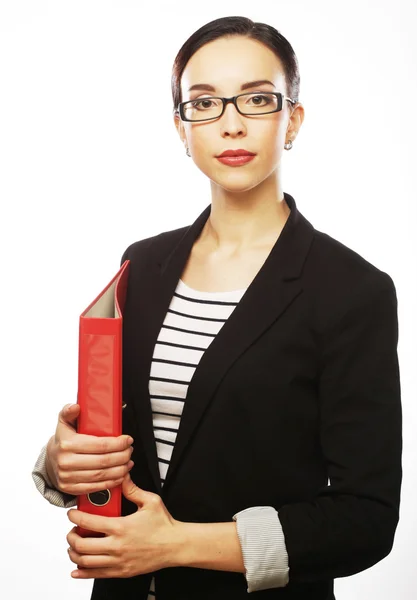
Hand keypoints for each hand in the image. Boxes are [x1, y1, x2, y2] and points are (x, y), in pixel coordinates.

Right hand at [46, 403, 133, 494]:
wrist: (50, 459)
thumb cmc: (63, 439)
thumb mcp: (64, 422)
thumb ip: (69, 412)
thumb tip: (76, 407)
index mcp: (67, 444)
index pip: (100, 445)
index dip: (118, 443)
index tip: (128, 440)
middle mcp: (66, 462)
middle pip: (103, 461)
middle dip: (122, 456)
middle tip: (130, 450)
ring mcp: (68, 477)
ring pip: (101, 475)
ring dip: (120, 470)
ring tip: (128, 462)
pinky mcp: (70, 488)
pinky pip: (95, 487)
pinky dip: (111, 482)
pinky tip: (120, 475)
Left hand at [66, 472, 180, 577]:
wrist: (176, 546)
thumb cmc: (164, 525)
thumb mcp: (150, 501)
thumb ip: (132, 489)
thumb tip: (122, 477)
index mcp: (121, 526)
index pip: (88, 522)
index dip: (75, 517)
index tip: (71, 513)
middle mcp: (116, 546)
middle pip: (81, 545)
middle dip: (71, 537)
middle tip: (72, 531)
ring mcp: (118, 561)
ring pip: (85, 561)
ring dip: (74, 554)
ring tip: (74, 547)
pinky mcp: (122, 572)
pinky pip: (96, 575)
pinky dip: (83, 573)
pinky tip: (77, 569)